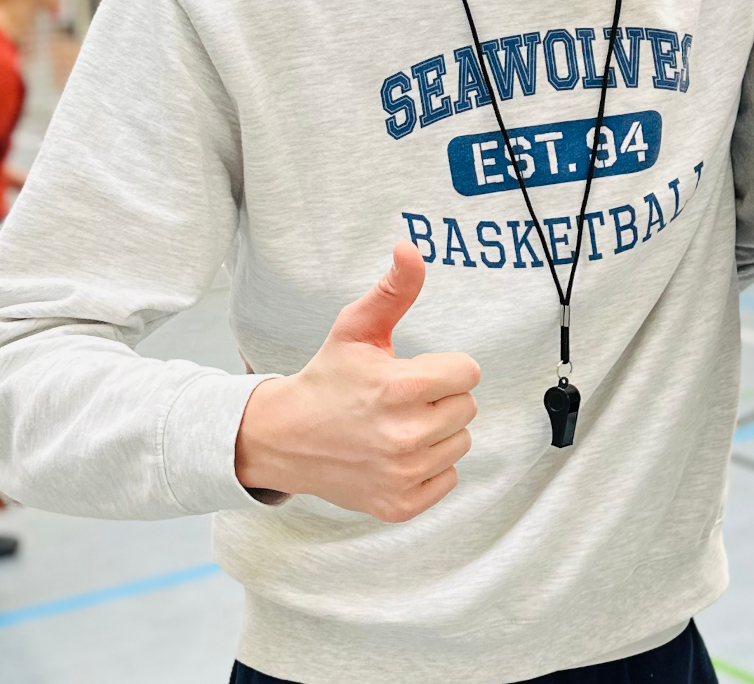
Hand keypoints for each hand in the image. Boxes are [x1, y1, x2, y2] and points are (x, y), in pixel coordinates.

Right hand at [234, 240, 478, 522]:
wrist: (285, 439)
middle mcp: (406, 435)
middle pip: (467, 407)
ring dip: (437, 433)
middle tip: (401, 400)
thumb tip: (411, 249)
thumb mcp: (356, 328)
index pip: (469, 372)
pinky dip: (428, 468)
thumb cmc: (327, 378)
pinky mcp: (399, 504)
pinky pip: (447, 479)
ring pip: (460, 443)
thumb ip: (394, 289)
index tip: (414, 372)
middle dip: (440, 399)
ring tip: (397, 425)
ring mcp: (403, 474)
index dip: (443, 368)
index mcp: (402, 387)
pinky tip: (396, 454)